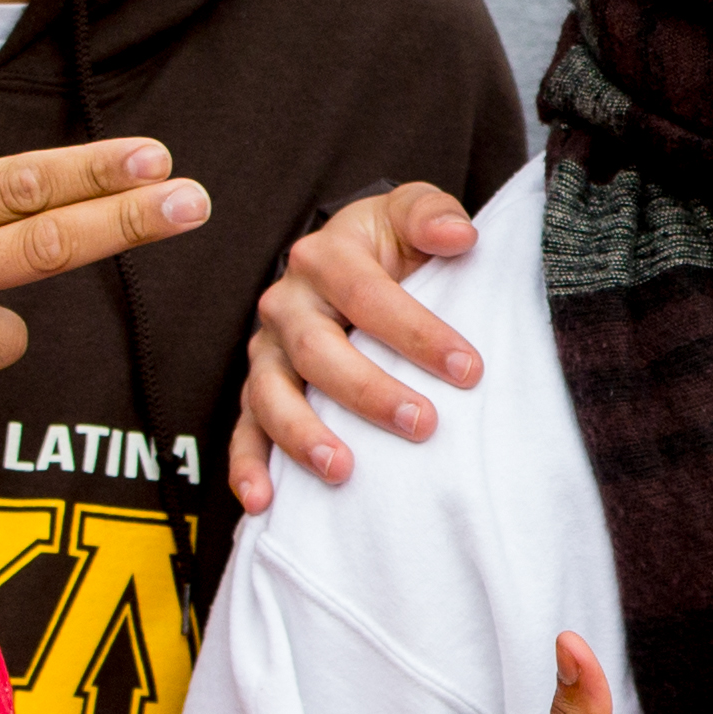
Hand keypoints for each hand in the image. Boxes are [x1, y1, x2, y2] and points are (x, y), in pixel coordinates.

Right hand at [232, 181, 489, 508]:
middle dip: (369, 391)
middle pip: (317, 350)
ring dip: (303, 435)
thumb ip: (432, 215)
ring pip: (270, 394)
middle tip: (423, 424)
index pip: (368, 296)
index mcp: (327, 257)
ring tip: (342, 469)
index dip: (418, 333)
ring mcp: (267, 351)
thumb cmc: (388, 244)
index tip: (468, 369)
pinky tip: (263, 501)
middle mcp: (287, 303)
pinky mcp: (256, 391)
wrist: (350, 261)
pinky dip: (247, 466)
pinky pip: (243, 431)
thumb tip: (459, 235)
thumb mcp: (410, 212)